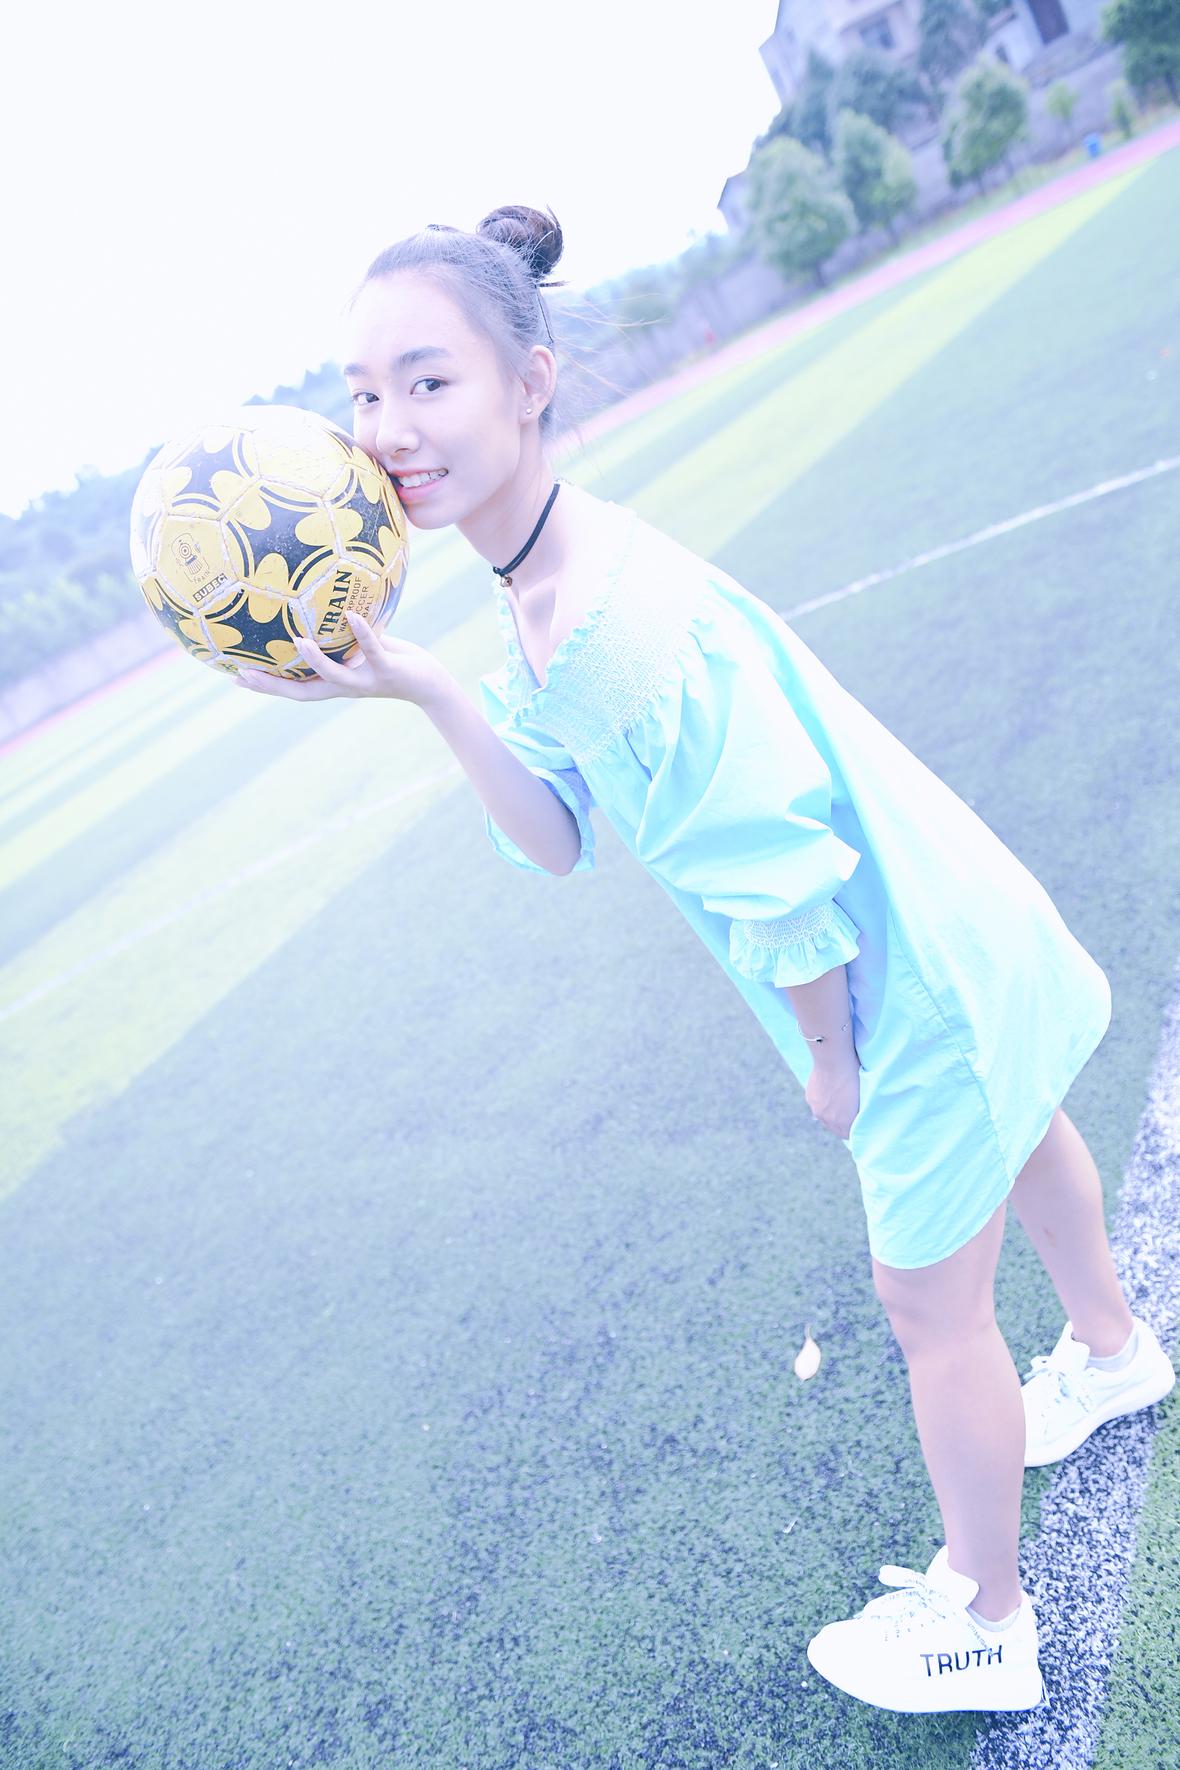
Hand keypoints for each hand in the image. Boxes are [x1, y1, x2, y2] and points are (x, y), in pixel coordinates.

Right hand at [233, 610, 447, 705]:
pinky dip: (362, 633)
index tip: (236, 679)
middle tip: (244, 674)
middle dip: (273, 686)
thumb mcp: (361, 650)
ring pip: (335, 676)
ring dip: (316, 661)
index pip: (294, 688)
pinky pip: (372, 649)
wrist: (429, 684)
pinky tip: (353, 614)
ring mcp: (366, 680)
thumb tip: (316, 607)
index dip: (266, 687)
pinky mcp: (387, 670)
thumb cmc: (392, 661)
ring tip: (298, 642)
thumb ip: (340, 638)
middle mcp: (346, 687)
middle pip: (303, 692)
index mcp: (335, 683)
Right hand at [805, 1048, 861, 1139]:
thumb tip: (861, 1118)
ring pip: (825, 1118)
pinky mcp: (810, 1099)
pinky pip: (818, 1106)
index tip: (858, 1120)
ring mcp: (818, 1110)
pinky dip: (824, 1102)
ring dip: (832, 1112)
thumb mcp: (863, 1097)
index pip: (848, 1135)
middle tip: (850, 1110)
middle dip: (842, 1122)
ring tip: (839, 1099)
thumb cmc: (854, 1076)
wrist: (833, 1060)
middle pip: (836, 1129)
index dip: (853, 1128)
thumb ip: (860, 1113)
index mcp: (844, 1123)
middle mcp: (829, 1120)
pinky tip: (830, 1091)